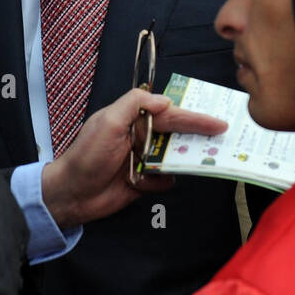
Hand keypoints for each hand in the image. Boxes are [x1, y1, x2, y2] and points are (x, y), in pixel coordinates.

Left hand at [40, 89, 227, 227]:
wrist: (71, 195)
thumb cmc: (86, 156)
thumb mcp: (107, 122)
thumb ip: (135, 104)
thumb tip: (165, 99)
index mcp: (133, 119)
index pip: (170, 114)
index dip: (195, 117)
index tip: (217, 121)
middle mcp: (140, 137)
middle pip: (177, 134)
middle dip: (198, 136)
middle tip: (223, 139)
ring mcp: (142, 159)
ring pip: (173, 157)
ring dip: (182, 160)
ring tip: (200, 162)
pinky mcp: (142, 181)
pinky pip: (164, 180)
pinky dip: (160, 181)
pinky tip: (147, 183)